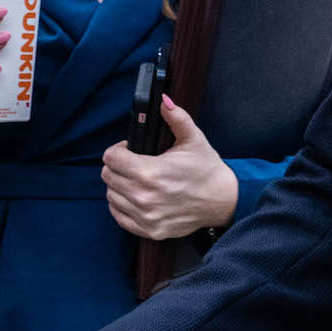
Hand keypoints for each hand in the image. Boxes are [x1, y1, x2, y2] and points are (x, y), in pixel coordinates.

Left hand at [101, 97, 237, 239]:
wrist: (223, 200)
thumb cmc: (207, 169)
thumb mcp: (193, 139)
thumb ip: (176, 117)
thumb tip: (163, 100)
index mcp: (151, 172)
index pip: (110, 158)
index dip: (119, 150)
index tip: (130, 150)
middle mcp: (144, 197)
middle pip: (108, 176)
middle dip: (118, 166)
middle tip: (133, 164)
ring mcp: (146, 216)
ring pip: (111, 195)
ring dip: (119, 185)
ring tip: (137, 180)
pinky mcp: (149, 230)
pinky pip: (119, 215)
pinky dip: (122, 205)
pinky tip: (136, 196)